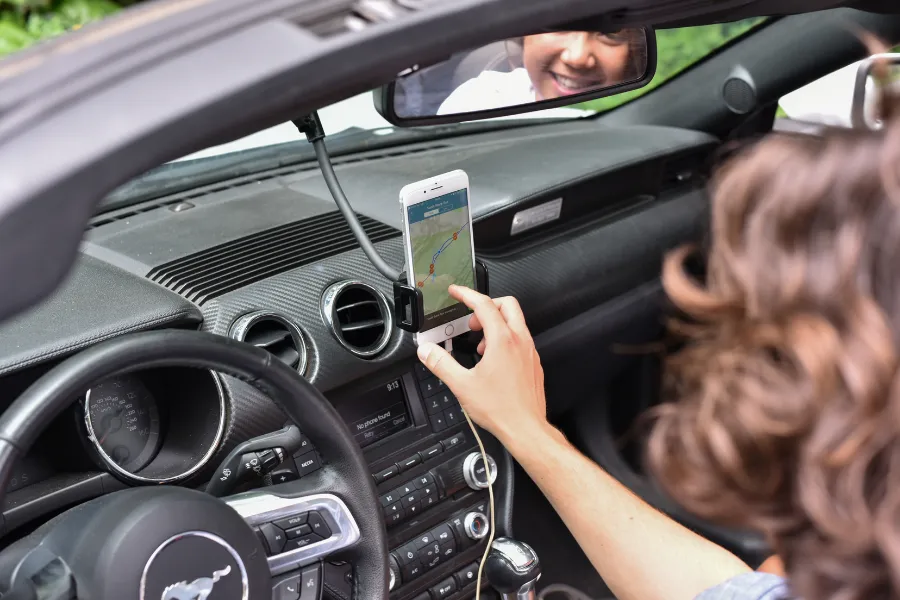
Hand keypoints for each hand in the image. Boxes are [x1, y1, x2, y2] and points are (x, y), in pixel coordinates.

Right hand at [416, 285, 546, 442]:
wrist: (526, 429)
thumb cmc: (501, 409)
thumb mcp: (462, 385)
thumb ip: (441, 363)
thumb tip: (427, 350)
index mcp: (502, 341)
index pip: (484, 304)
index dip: (467, 294)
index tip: (456, 292)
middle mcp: (520, 341)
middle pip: (506, 305)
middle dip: (485, 306)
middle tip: (470, 319)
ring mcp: (530, 351)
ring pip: (515, 322)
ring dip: (495, 325)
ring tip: (480, 345)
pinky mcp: (533, 363)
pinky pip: (520, 340)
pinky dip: (505, 340)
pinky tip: (493, 360)